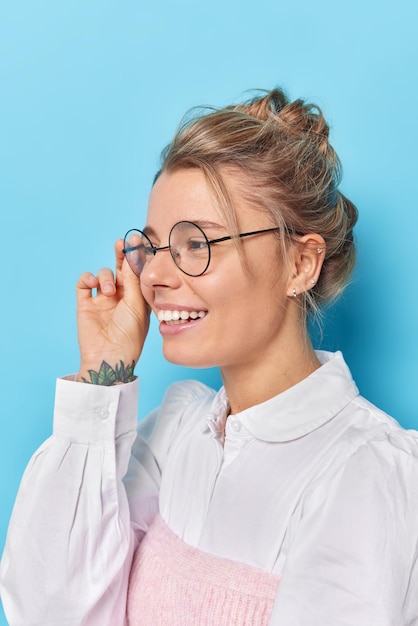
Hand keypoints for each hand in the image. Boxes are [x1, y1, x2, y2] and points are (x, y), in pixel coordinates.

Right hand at [76, 239, 149, 382]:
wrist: (110, 356)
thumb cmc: (129, 334)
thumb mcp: (136, 304)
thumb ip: (133, 279)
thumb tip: (133, 254)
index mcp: (137, 297)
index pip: (137, 273)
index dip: (136, 257)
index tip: (137, 241)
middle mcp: (121, 297)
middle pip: (120, 269)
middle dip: (120, 255)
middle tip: (121, 243)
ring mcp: (102, 300)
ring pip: (103, 274)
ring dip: (106, 277)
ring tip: (109, 292)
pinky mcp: (86, 304)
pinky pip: (84, 284)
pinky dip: (88, 278)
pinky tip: (94, 284)